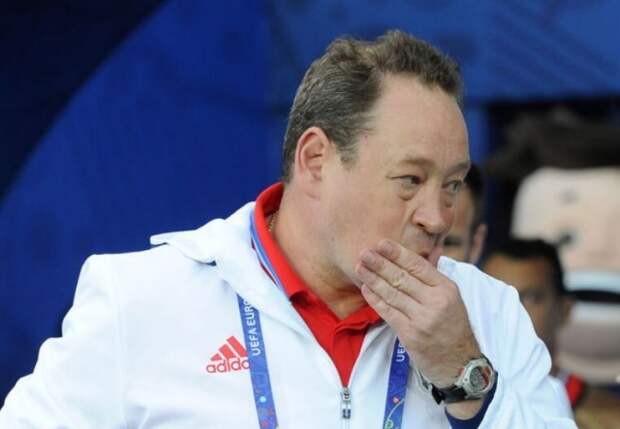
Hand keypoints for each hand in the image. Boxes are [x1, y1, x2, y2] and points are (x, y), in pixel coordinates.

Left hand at [355, 239, 479, 388]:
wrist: (460, 363)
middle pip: (402, 278)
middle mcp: (435, 302)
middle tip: (364, 252)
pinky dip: (375, 299)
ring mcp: (422, 319)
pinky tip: (365, 289)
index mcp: (446, 288)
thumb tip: (410, 256)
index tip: (381, 243)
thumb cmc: (453, 327)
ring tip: (360, 267)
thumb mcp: (451, 299)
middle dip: (380, 263)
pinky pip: (388, 312)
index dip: (397, 253)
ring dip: (373, 279)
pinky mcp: (410, 334)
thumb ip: (431, 279)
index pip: (418, 265)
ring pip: (392, 294)